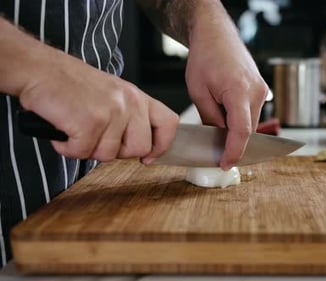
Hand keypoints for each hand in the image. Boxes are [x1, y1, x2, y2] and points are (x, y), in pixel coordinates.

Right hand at [18, 47, 178, 163]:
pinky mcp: (90, 122)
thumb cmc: (70, 83)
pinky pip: (83, 153)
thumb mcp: (112, 94)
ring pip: (109, 155)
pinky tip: (63, 131)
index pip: (168, 123)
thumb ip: (129, 117)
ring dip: (87, 148)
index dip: (161, 146)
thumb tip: (142, 149)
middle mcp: (129, 102)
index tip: (148, 157)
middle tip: (96, 138)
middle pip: (140, 148)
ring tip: (75, 128)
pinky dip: (67, 148)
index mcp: (137, 96)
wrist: (38, 69)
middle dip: (117, 152)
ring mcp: (111, 112)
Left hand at [184, 3, 267, 169]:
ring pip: (251, 123)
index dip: (234, 151)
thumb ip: (210, 119)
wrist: (216, 35)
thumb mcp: (198, 92)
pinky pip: (252, 113)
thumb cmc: (204, 58)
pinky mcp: (261, 89)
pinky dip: (241, 120)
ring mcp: (262, 90)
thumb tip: (217, 140)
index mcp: (238, 91)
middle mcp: (256, 91)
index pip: (242, 130)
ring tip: (217, 125)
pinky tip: (226, 117)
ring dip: (236, 131)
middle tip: (215, 153)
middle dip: (233, 143)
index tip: (225, 164)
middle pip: (248, 129)